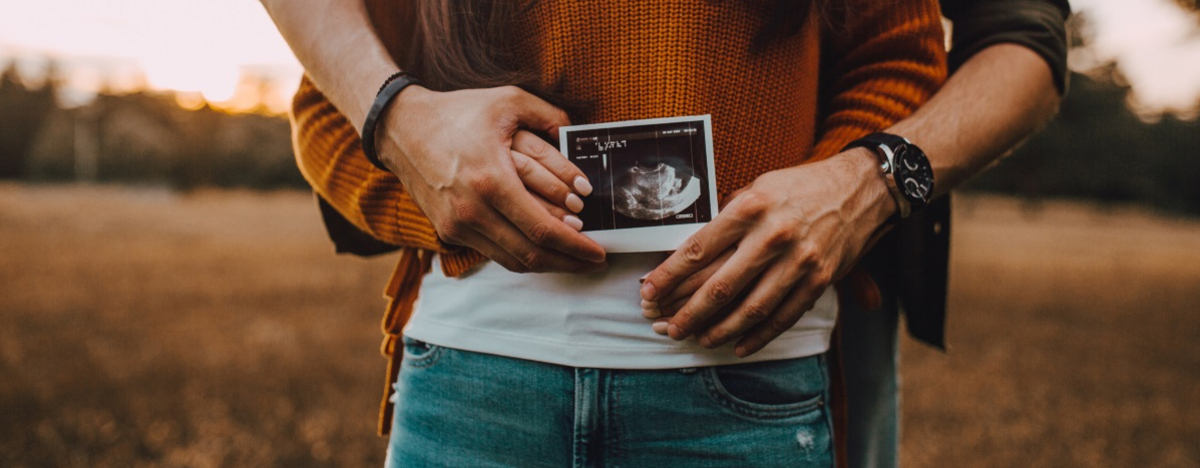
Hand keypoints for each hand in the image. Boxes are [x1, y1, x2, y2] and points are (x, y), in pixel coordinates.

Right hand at [378, 85, 605, 272]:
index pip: (542, 230)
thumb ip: (549, 115)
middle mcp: (472, 210)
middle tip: (594, 261)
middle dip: (569, 262)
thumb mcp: (507, 101)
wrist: (400, 129)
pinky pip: (494, 253)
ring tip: (574, 259)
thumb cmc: (457, 112)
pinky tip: (542, 249)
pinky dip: (522, 255)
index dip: (576, 246)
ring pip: (513, 261)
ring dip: (548, 264)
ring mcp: (458, 225)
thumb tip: (579, 134)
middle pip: (531, 254)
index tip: (599, 251)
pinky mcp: (449, 231)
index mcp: (491, 180)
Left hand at [639, 149, 892, 356]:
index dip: (668, 276)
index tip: (648, 292)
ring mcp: (799, 261)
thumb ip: (727, 219)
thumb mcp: (758, 187)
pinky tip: (737, 346)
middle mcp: (772, 235)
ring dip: (719, 330)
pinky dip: (758, 336)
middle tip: (665, 327)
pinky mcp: (820, 279)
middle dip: (687, 312)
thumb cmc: (800, 186)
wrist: (861, 188)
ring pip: (750, 308)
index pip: (697, 249)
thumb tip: (690, 253)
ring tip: (697, 339)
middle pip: (720, 286)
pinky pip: (783, 316)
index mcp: (750, 207)